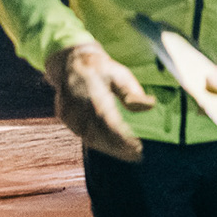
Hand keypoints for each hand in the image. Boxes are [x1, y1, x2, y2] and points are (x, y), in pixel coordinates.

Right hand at [45, 43, 156, 161]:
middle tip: (135, 155)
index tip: (137, 146)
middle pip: (98, 132)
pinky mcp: (65, 117)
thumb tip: (150, 105)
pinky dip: (98, 143)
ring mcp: (68, 111)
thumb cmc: (101, 69)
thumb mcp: (120, 74)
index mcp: (91, 90)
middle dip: (117, 146)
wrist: (71, 61)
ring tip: (127, 154)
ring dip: (109, 148)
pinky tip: (112, 148)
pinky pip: (83, 135)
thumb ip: (132, 92)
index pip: (107, 119)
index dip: (121, 136)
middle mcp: (76, 103)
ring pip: (89, 136)